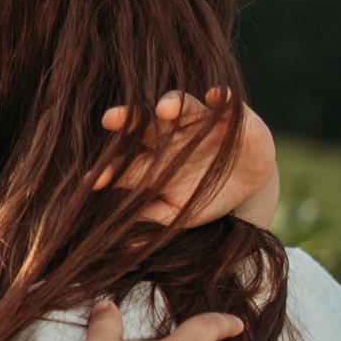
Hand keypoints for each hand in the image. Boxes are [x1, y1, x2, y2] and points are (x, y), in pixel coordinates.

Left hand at [95, 89, 279, 228]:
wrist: (248, 184)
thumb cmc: (205, 196)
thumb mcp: (183, 213)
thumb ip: (156, 220)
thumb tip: (128, 242)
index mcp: (153, 163)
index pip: (126, 163)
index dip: (110, 169)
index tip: (92, 180)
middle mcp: (169, 136)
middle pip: (144, 124)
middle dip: (128, 121)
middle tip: (109, 118)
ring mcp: (199, 121)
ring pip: (183, 106)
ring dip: (174, 103)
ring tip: (166, 107)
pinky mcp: (230, 113)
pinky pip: (226, 102)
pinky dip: (223, 99)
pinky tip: (219, 97)